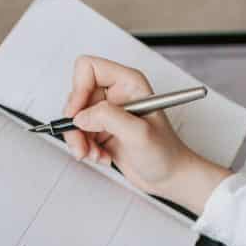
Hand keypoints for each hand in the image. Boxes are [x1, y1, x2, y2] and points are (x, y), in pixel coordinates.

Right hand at [63, 55, 231, 214]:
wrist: (170, 177)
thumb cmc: (166, 153)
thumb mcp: (139, 134)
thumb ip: (108, 118)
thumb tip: (81, 116)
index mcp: (128, 82)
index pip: (89, 68)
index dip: (78, 90)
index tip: (76, 115)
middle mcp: (117, 93)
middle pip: (77, 96)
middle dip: (76, 123)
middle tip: (82, 144)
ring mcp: (109, 112)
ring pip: (75, 118)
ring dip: (79, 140)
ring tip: (94, 155)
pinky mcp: (103, 130)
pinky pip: (79, 133)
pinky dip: (85, 148)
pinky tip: (101, 157)